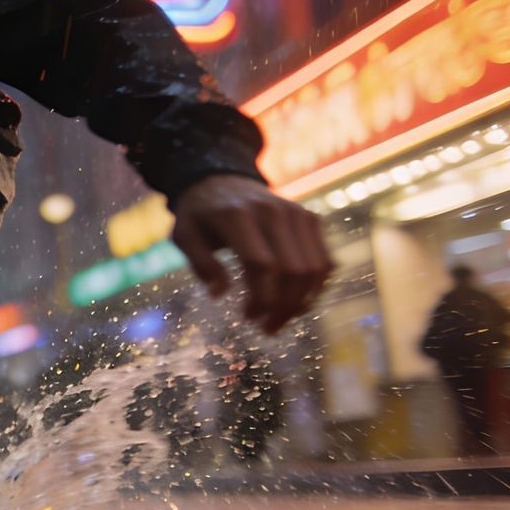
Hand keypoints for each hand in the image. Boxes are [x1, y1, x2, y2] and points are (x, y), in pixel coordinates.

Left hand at [170, 174, 333, 334]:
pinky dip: (317, 287)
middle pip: (293, 269)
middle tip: (267, 329)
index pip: (262, 263)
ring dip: (302, 302)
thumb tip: (220, 294)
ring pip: (315, 268)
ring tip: (281, 321)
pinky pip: (325, 260)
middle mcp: (274, 211)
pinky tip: (297, 305)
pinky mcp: (310, 219)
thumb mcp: (184, 235)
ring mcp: (297, 213)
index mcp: (238, 215)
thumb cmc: (200, 215)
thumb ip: (200, 263)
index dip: (260, 298)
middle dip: (283, 307)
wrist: (222, 180)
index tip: (248, 318)